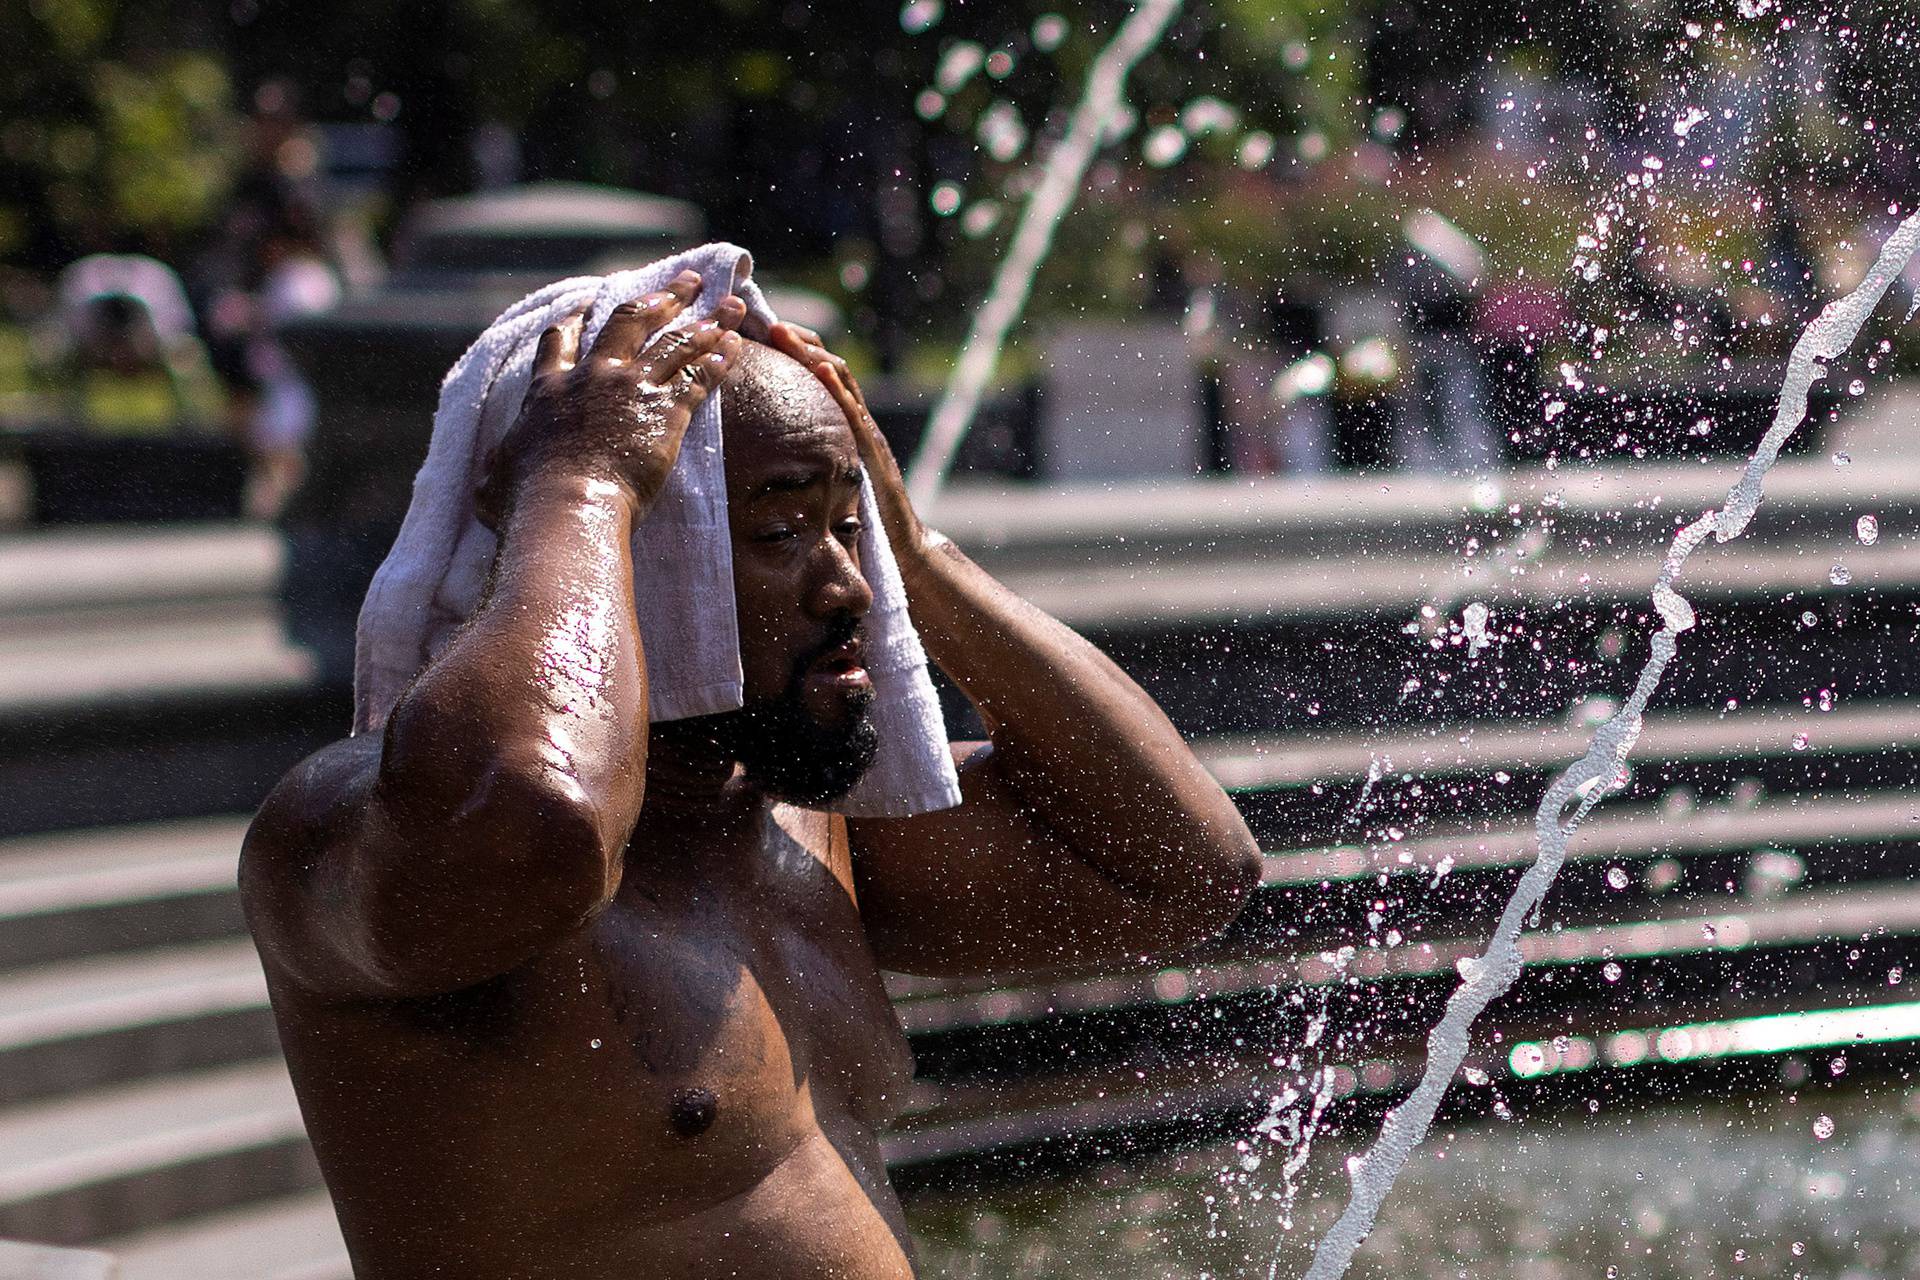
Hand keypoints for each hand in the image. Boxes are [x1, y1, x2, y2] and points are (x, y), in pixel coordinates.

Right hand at [478, 271, 745, 529]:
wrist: (567, 505)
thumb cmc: (524, 502)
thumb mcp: (493, 481)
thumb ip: (495, 471)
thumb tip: (484, 482)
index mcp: (548, 389)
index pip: (561, 340)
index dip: (578, 318)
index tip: (591, 302)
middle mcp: (592, 377)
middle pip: (631, 321)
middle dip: (663, 297)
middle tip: (687, 281)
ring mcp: (631, 389)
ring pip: (676, 342)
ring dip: (707, 321)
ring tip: (731, 305)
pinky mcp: (665, 412)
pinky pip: (699, 378)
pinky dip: (719, 361)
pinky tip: (735, 348)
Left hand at [769, 321, 932, 569]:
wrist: (904, 547)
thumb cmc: (860, 522)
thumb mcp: (825, 485)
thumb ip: (804, 466)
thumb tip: (759, 462)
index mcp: (841, 426)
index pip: (816, 376)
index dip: (791, 350)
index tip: (760, 331)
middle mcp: (856, 422)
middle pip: (825, 366)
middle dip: (796, 340)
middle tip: (765, 320)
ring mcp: (866, 434)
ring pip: (839, 381)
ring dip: (810, 353)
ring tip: (782, 332)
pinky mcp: (873, 452)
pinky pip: (854, 414)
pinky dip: (837, 388)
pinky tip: (818, 369)